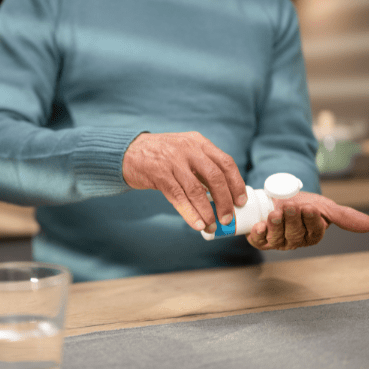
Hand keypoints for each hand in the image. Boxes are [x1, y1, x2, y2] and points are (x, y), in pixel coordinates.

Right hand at [122, 132, 247, 232]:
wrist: (127, 152)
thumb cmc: (159, 156)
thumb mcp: (183, 151)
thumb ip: (201, 166)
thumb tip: (222, 194)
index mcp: (198, 142)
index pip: (226, 163)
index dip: (236, 184)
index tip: (241, 201)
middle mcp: (188, 149)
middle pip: (215, 177)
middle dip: (225, 201)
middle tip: (228, 218)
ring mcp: (173, 161)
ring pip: (197, 190)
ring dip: (207, 212)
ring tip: (212, 226)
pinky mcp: (159, 174)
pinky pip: (179, 197)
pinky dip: (190, 213)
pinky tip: (197, 224)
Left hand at [247, 191, 368, 249]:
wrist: (279, 198)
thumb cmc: (303, 204)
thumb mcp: (324, 207)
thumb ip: (344, 216)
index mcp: (313, 235)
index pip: (314, 230)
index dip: (311, 220)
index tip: (310, 208)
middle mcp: (295, 241)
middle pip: (295, 234)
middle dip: (292, 219)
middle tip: (291, 206)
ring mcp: (277, 241)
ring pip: (277, 237)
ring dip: (276, 225)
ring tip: (275, 213)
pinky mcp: (261, 240)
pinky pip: (259, 241)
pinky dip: (258, 234)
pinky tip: (258, 226)